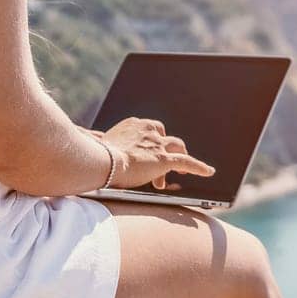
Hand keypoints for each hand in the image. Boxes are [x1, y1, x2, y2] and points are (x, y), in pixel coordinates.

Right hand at [94, 117, 215, 191]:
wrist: (101, 162)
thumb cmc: (93, 155)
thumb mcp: (95, 144)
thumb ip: (97, 140)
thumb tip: (87, 137)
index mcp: (133, 125)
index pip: (149, 132)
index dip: (150, 145)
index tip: (145, 155)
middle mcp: (148, 130)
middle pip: (164, 137)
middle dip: (164, 150)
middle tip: (161, 165)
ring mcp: (157, 144)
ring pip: (177, 147)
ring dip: (179, 157)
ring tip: (184, 171)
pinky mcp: (164, 159)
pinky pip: (187, 161)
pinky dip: (200, 167)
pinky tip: (209, 172)